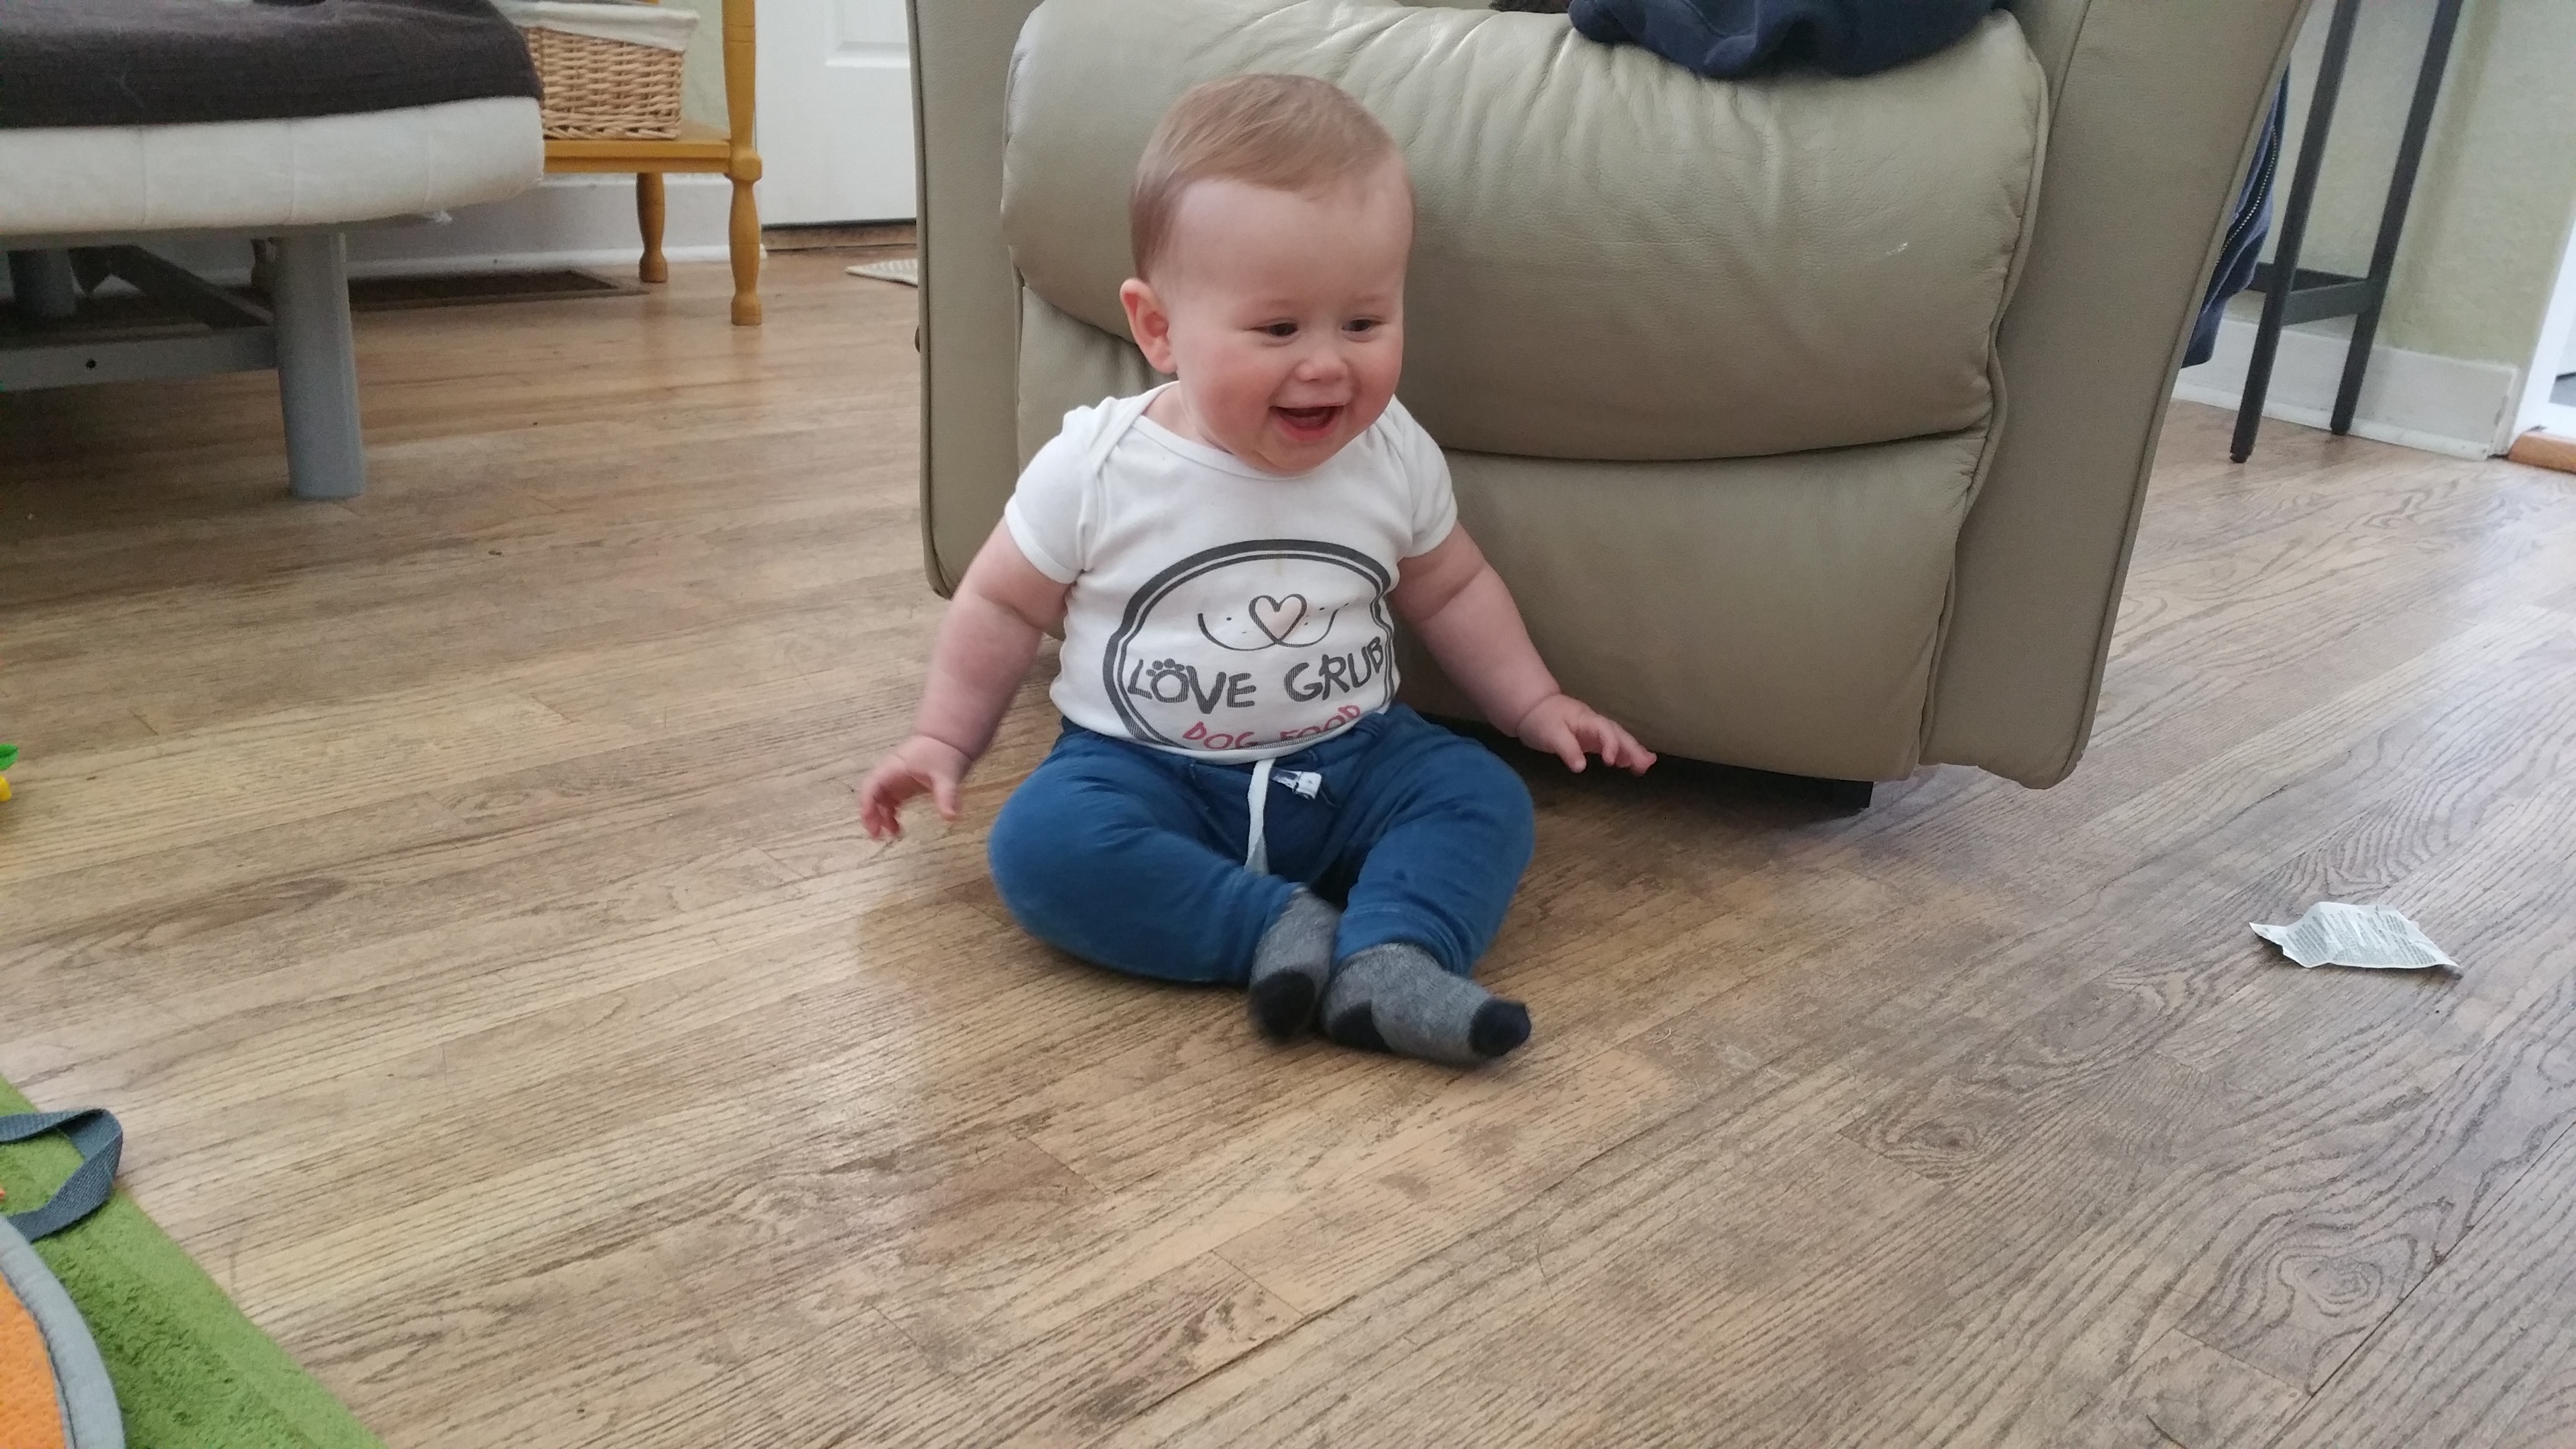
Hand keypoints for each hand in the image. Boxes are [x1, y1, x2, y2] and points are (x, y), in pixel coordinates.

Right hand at [858, 734, 972, 839]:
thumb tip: (950, 817)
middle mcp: (889, 775)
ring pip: (879, 801)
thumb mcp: (946, 776)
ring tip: (892, 835)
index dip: (867, 805)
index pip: (872, 786)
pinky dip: (890, 815)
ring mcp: (894, 781)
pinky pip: (890, 803)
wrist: (949, 741)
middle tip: (877, 836)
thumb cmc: (943, 754)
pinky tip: (897, 828)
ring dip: (881, 818)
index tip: (871, 823)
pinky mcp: (902, 787)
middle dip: (871, 815)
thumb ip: (947, 796)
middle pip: (871, 796)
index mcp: (892, 768)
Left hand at [1512, 694, 1655, 775]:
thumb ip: (1567, 749)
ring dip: (1632, 751)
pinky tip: (1628, 764)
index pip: (1605, 731)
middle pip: (1618, 734)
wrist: (1532, 708)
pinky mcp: (1590, 738)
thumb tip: (1581, 766)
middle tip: (1646, 764)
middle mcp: (1595, 723)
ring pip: (1618, 738)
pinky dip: (1621, 753)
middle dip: (1633, 748)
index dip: (1611, 745)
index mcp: (1587, 720)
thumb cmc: (1540, 719)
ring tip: (1646, 765)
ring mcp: (1594, 730)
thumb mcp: (1550, 734)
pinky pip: (1611, 744)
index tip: (1611, 762)